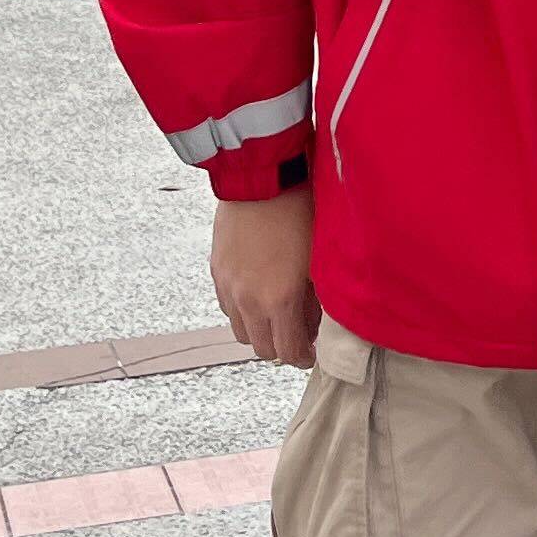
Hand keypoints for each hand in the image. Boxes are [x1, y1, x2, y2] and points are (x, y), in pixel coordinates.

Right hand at [211, 192, 321, 365]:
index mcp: (279, 300)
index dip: (302, 358)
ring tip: (277, 314)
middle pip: (261, 349)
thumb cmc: (299, 212)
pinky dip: (243, 310)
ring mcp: (228, 287)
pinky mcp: (216, 271)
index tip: (311, 354)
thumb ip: (316, 300)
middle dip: (281, 347)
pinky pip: (228, 307)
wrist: (261, 178)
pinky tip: (259, 292)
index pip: (288, 352)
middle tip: (298, 335)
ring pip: (240, 330)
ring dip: (259, 330)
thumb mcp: (319, 259)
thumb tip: (315, 324)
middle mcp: (248, 300)